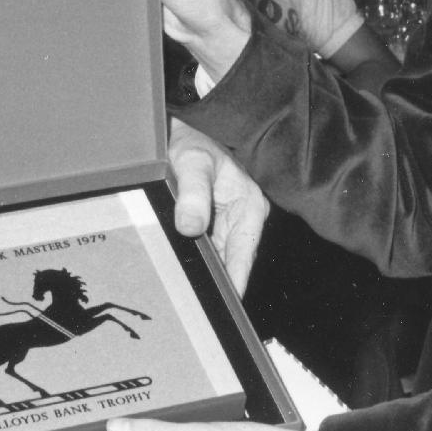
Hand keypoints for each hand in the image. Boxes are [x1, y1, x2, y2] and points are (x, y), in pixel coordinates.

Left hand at [168, 117, 267, 292]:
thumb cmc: (196, 138)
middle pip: (231, 260)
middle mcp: (244, 216)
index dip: (235, 282)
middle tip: (196, 304)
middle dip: (216, 280)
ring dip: (204, 268)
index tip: (225, 305)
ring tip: (187, 293)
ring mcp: (230, 219)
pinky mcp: (215, 219)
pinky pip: (209, 245)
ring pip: (219, 254)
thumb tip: (190, 227)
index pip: (243, 255)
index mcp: (249, 205)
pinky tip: (182, 266)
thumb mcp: (192, 162)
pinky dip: (197, 254)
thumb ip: (192, 194)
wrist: (189, 125)